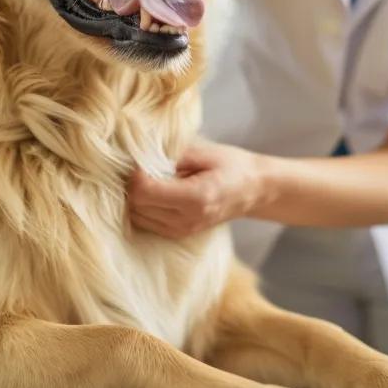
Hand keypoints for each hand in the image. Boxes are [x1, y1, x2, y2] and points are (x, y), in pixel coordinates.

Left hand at [127, 138, 264, 237]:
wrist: (254, 190)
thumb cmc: (232, 165)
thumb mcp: (204, 152)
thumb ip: (171, 156)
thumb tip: (140, 158)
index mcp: (195, 198)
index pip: (144, 192)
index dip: (136, 174)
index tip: (142, 161)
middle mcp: (187, 219)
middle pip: (137, 206)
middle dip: (133, 185)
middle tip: (143, 168)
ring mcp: (183, 231)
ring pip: (137, 217)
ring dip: (137, 197)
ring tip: (150, 179)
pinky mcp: (179, 234)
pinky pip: (146, 224)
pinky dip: (143, 208)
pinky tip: (155, 192)